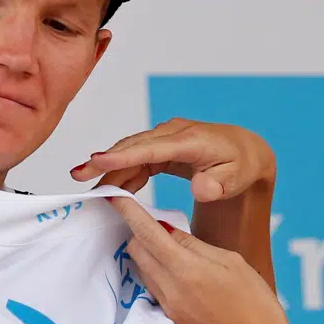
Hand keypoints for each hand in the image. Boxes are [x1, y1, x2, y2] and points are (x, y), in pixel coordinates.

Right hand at [70, 117, 274, 202]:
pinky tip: (113, 189)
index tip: (97, 161)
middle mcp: (174, 134)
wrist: (245, 152)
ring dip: (110, 169)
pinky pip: (138, 159)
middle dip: (104, 161)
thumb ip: (219, 184)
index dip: (123, 156)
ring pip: (131, 152)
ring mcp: (166, 138)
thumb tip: (201, 189)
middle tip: (77, 176)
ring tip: (88, 187)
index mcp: (191, 140)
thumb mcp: (237, 177)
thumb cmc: (240, 165)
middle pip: (133, 147)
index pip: (151, 148)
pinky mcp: (162, 147)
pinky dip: (124, 173)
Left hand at [108, 196, 298, 323]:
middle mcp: (170, 288)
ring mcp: (167, 305)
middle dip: (138, 231)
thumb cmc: (254, 300)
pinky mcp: (170, 317)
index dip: (127, 211)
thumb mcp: (229, 260)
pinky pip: (152, 286)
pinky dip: (156, 271)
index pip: (146, 233)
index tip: (113, 195)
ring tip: (170, 246)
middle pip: (136, 250)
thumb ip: (193, 244)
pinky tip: (178, 270)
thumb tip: (166, 229)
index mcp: (186, 268)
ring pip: (142, 268)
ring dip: (147, 252)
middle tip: (156, 222)